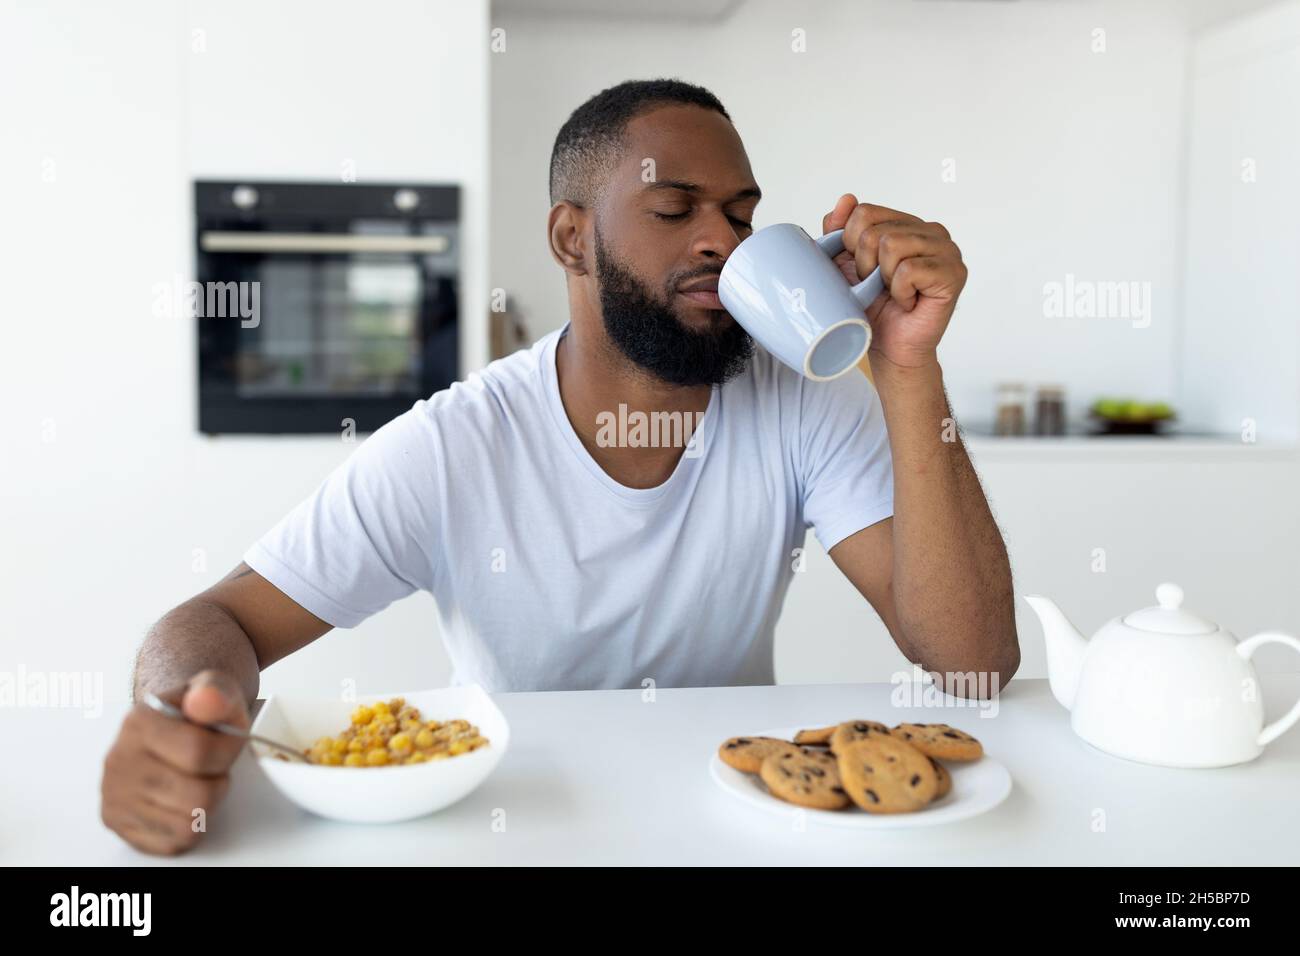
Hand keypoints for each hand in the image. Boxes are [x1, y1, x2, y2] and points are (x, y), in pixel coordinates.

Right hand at [101, 670, 248, 854]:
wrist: (170, 724)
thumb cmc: (196, 712)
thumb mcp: (213, 689)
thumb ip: (216, 691)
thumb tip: (206, 699)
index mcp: (140, 722)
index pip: (200, 753)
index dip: (229, 750)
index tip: (231, 740)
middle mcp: (119, 759)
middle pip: (197, 797)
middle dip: (219, 781)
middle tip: (213, 766)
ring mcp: (114, 794)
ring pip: (187, 824)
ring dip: (206, 806)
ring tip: (198, 780)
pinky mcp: (117, 822)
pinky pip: (172, 842)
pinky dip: (189, 826)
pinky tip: (184, 801)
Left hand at [822, 193, 966, 369]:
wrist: (888, 348)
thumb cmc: (872, 308)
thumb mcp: (845, 265)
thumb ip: (840, 230)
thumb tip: (847, 199)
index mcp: (906, 224)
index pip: (865, 212)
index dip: (851, 245)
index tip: (862, 271)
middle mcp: (930, 231)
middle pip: (875, 230)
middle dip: (865, 266)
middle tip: (879, 287)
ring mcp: (946, 250)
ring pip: (892, 245)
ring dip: (882, 278)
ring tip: (893, 292)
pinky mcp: (954, 273)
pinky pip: (909, 270)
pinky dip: (900, 291)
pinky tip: (908, 301)